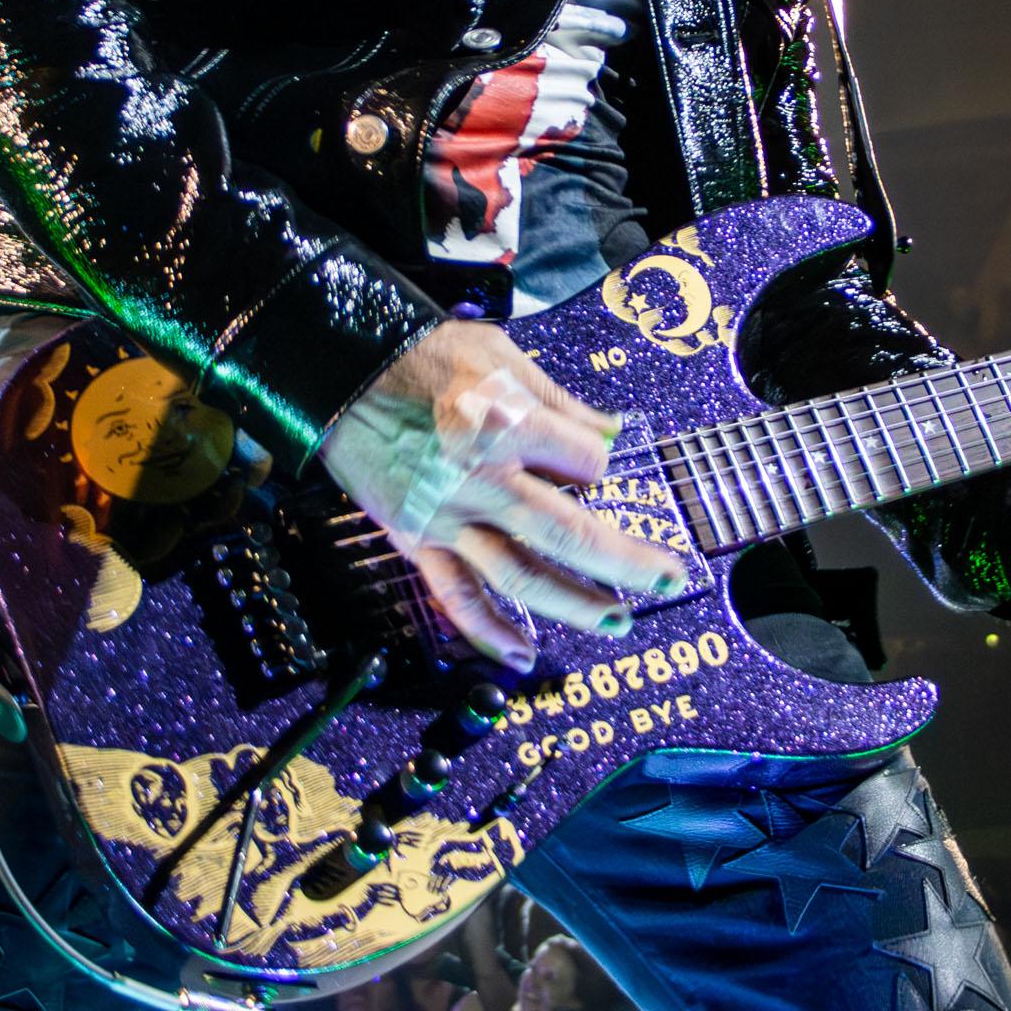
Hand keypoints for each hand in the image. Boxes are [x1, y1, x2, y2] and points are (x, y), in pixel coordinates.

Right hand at [318, 320, 684, 672]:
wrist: (338, 371)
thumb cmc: (421, 354)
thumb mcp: (500, 355)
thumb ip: (559, 400)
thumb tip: (611, 432)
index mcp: (508, 424)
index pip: (589, 463)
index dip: (601, 464)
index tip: (594, 462)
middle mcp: (483, 478)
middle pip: (573, 534)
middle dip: (631, 561)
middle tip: (671, 577)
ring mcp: (449, 517)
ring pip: (522, 577)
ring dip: (577, 606)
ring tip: (619, 621)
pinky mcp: (416, 539)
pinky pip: (455, 596)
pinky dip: (487, 632)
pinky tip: (522, 655)